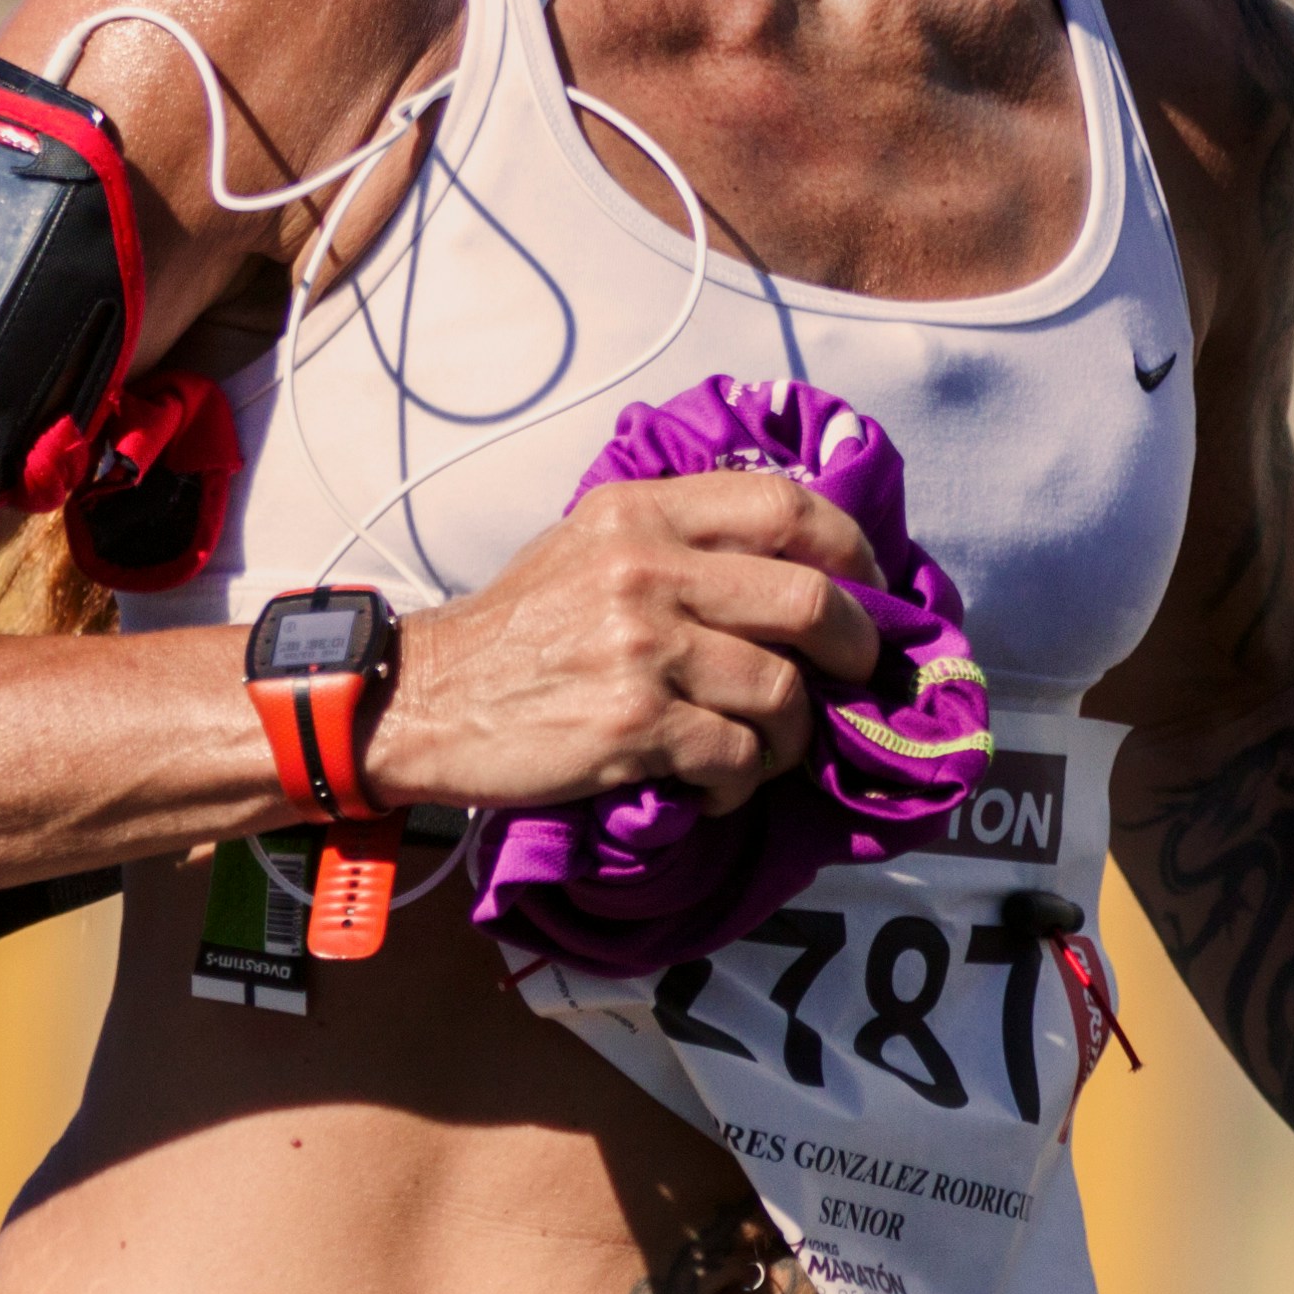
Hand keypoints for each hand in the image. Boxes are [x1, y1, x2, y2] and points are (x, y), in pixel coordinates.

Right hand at [361, 472, 882, 814]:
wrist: (423, 699)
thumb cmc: (517, 628)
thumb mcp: (587, 544)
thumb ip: (678, 539)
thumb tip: (793, 566)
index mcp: (642, 513)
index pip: (785, 505)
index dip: (852, 551)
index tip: (869, 591)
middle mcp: (648, 570)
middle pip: (811, 602)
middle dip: (854, 652)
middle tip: (850, 682)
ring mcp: (643, 649)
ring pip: (784, 693)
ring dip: (792, 737)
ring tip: (760, 752)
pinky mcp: (633, 727)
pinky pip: (737, 760)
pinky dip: (739, 786)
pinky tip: (710, 788)